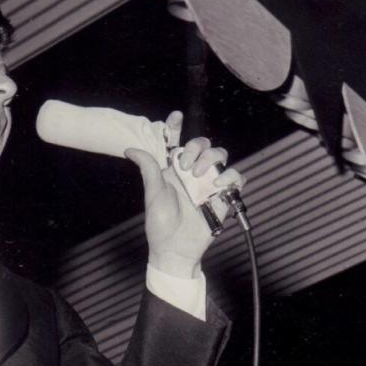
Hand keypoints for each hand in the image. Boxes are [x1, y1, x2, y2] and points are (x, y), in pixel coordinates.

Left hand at [125, 112, 244, 276]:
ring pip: (220, 155)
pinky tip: (218, 184)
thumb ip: (148, 168)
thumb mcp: (153, 194)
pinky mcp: (223, 195)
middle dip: (196, 148)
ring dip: (211, 159)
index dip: (176, 127)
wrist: (176, 249)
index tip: (176, 117)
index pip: (176, 143)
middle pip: (202, 144)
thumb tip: (131, 148)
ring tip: (200, 176)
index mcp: (173, 170)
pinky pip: (235, 177)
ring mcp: (208, 183)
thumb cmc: (161, 224)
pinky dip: (230, 176)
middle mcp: (192, 173)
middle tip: (186, 166)